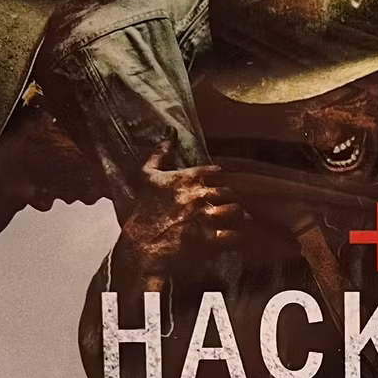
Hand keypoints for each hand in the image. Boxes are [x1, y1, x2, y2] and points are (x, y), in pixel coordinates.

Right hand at [121, 145, 247, 273]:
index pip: (218, 171)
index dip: (219, 179)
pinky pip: (235, 235)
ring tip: (234, 222)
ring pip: (236, 211)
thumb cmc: (144, 211)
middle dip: (228, 200)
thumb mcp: (148, 176)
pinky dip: (238, 237)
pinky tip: (234, 239)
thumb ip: (161, 152)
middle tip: (225, 207)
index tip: (216, 186)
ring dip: (237, 217)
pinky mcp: (209, 240)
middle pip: (229, 192)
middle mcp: (198, 195)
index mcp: (187, 178)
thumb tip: (170, 131)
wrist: (139, 246)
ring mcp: (205, 217)